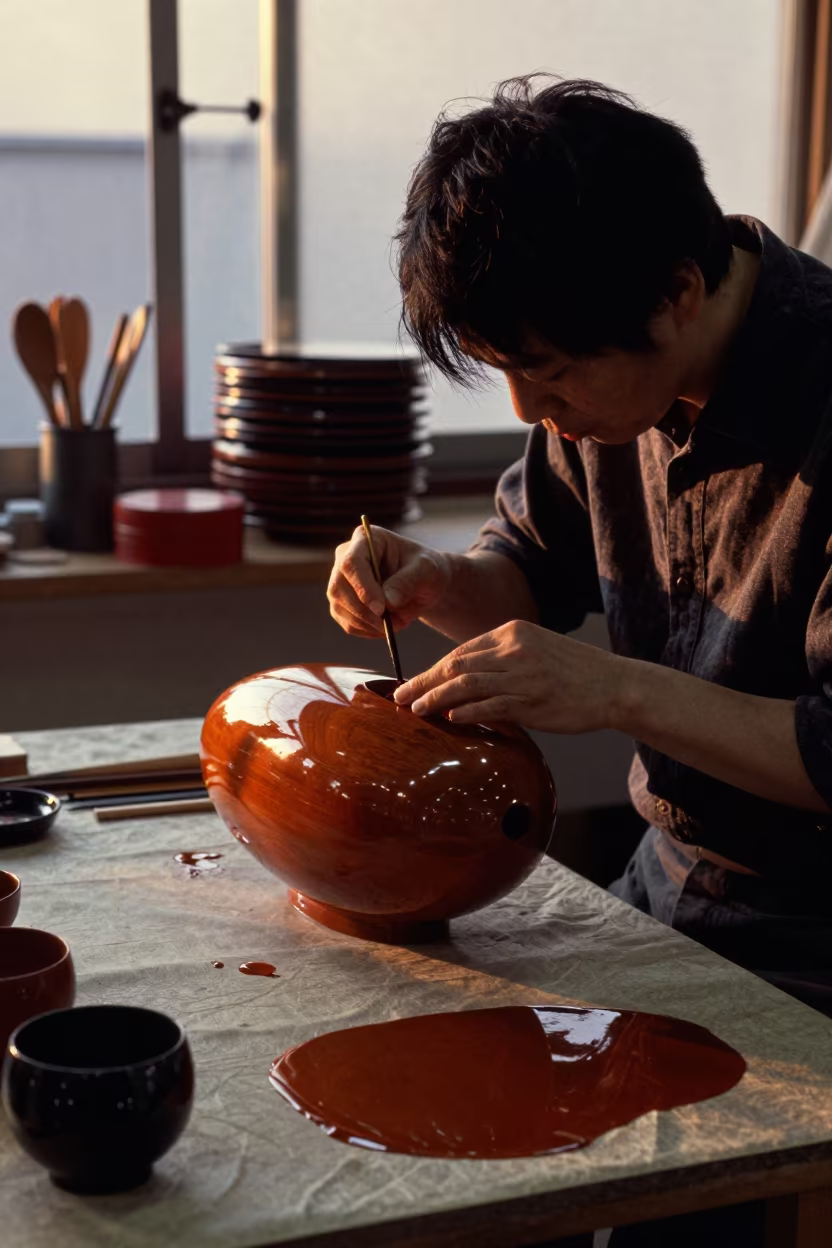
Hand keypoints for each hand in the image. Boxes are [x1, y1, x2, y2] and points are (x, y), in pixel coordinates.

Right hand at [327, 525, 452, 637]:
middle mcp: (346, 556)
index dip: (363, 587)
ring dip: (368, 623)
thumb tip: (388, 601)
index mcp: (366, 538)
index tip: (381, 608)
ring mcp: (341, 580)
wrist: (424, 584)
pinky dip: (367, 630)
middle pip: (339, 586)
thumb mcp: (427, 570)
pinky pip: (347, 622)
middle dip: (365, 611)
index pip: (351, 562)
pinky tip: (387, 628)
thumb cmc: (425, 569)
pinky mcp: (343, 603)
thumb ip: (408, 581)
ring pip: (340, 607)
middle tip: (392, 624)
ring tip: (398, 624)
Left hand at [393, 619, 627, 731]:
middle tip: (400, 697)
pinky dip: (466, 711)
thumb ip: (501, 659)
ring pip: (466, 684)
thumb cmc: (574, 671)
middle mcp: (514, 650)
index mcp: (513, 632)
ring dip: (435, 697)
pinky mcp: (532, 701)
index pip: (461, 651)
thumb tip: (462, 681)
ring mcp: (523, 675)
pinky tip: (449, 718)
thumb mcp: (536, 649)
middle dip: (424, 681)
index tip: (412, 682)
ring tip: (416, 709)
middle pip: (456, 665)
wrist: (614, 685)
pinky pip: (490, 706)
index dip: (432, 668)